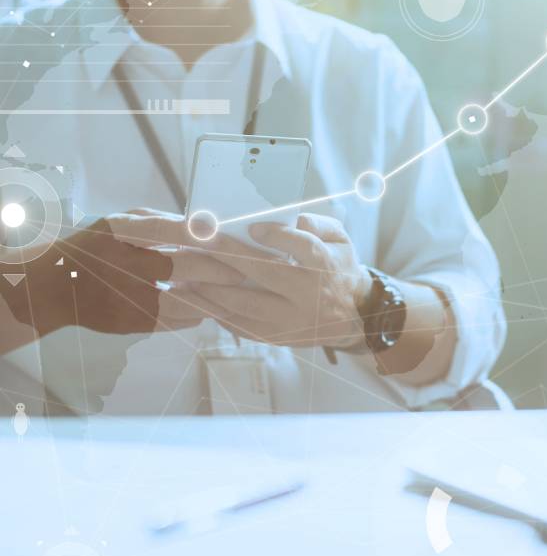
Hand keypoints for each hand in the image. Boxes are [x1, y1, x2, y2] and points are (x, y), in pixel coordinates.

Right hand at [3, 212, 241, 337]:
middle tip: (244, 272)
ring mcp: (127, 297)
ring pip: (184, 300)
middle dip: (220, 271)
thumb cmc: (96, 247)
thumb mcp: (120, 224)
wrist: (55, 287)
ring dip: (214, 297)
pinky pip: (176, 321)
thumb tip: (203, 226)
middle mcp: (123, 264)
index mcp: (120, 232)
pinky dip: (196, 314)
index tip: (232, 241)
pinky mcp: (131, 323)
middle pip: (183, 266)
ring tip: (235, 293)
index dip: (204, 237)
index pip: (171, 230)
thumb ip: (159, 223)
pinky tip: (210, 309)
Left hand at [177, 213, 371, 347]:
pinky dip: (216, 311)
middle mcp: (308, 295)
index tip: (253, 227)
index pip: (304, 248)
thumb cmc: (339, 269)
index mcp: (325, 266)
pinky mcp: (278, 337)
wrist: (353, 317)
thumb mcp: (341, 240)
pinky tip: (196, 297)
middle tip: (198, 237)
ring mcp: (291, 319)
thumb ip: (319, 224)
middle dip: (228, 254)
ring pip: (246, 304)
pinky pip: (241, 326)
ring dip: (212, 287)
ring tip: (184, 272)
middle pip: (266, 273)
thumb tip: (294, 217)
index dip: (279, 237)